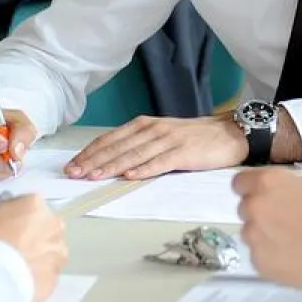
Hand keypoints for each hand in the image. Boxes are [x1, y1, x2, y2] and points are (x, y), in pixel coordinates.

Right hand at [0, 195, 67, 301]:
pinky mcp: (56, 278)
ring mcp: (59, 254)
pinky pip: (45, 274)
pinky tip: (17, 282)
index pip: (24, 205)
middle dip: (28, 235)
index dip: (10, 216)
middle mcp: (54, 226)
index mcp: (35, 205)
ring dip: (34, 256)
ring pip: (47, 252)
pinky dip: (34, 277)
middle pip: (41, 227)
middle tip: (7, 248)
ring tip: (12, 268)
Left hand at [66, 115, 246, 180]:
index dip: (90, 152)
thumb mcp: (162, 135)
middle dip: (93, 161)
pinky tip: (129, 176)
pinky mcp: (184, 153)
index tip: (72, 165)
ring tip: (94, 176)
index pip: (110, 139)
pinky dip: (143, 169)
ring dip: (112, 166)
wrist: (229, 133)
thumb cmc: (193, 137)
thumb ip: (140, 145)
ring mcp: (168, 140)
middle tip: (73, 173)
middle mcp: (153, 130)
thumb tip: (112, 161)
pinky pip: (160, 162)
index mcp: (144, 125)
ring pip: (134, 154)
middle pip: (117, 146)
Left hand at [233, 167, 301, 291]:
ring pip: (251, 233)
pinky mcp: (260, 263)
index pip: (239, 182)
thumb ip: (292, 184)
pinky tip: (294, 255)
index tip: (259, 195)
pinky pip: (259, 256)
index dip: (251, 188)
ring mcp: (255, 237)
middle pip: (245, 208)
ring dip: (265, 235)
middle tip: (286, 220)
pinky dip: (271, 256)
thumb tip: (287, 188)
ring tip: (294, 240)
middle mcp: (256, 207)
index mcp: (268, 182)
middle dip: (262, 212)